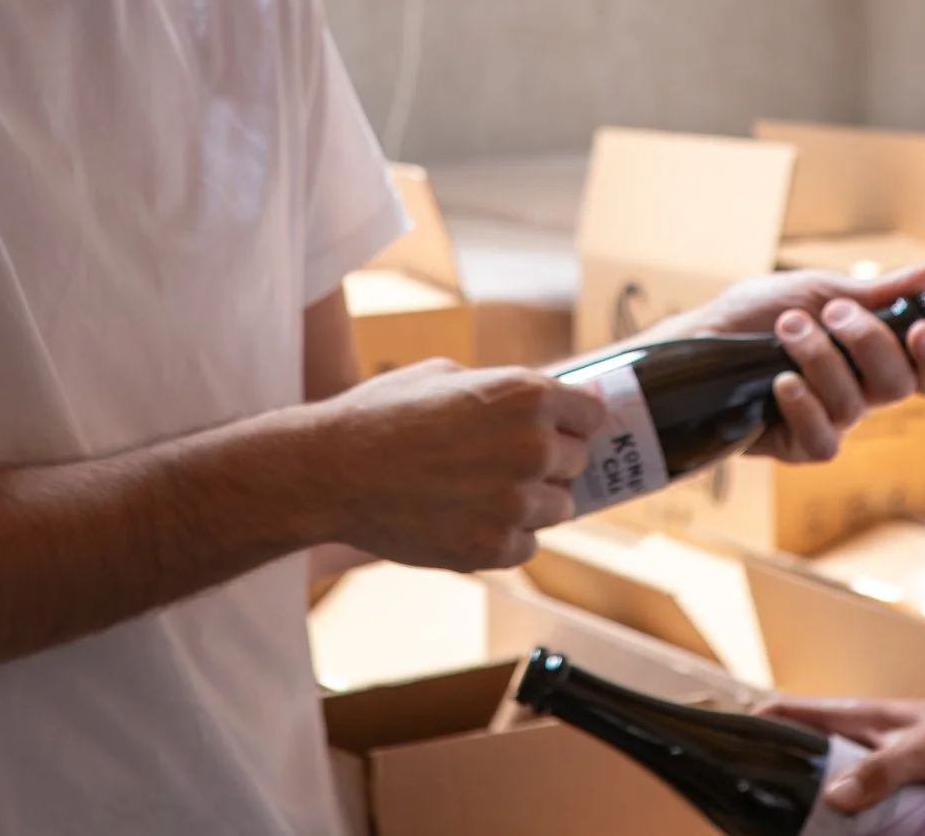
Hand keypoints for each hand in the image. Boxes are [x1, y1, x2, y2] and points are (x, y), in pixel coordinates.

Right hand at [307, 359, 604, 570]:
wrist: (332, 471)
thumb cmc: (382, 414)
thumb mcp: (447, 375)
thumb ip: (503, 392)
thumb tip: (543, 405)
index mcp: (526, 395)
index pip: (593, 414)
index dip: (573, 422)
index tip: (561, 430)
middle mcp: (532, 447)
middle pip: (577, 461)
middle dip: (549, 461)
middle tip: (506, 462)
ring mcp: (516, 502)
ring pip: (557, 508)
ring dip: (530, 502)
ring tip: (481, 492)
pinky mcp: (494, 548)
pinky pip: (527, 545)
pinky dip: (505, 537)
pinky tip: (468, 518)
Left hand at [664, 266, 924, 461]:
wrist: (699, 337)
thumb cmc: (757, 313)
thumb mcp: (815, 290)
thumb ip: (875, 292)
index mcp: (875, 353)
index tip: (918, 329)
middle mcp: (861, 391)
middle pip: (899, 384)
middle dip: (868, 341)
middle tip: (830, 312)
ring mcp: (831, 419)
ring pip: (856, 404)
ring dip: (820, 358)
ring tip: (786, 329)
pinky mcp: (798, 444)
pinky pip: (825, 441)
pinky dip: (806, 407)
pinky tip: (782, 383)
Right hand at [762, 687, 924, 816]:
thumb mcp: (924, 750)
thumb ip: (881, 771)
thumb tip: (832, 797)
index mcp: (855, 715)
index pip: (787, 711)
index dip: (750, 725)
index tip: (722, 750)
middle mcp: (858, 737)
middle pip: (800, 753)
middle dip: (775, 777)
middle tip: (753, 812)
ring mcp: (876, 764)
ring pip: (828, 784)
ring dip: (810, 805)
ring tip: (785, 829)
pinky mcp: (895, 789)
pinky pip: (857, 807)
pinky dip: (842, 822)